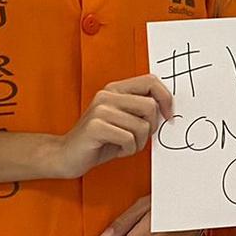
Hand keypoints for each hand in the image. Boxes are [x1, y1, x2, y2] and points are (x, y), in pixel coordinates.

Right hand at [53, 75, 172, 179]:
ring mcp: (100, 110)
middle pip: (150, 105)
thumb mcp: (123, 120)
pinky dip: (128, 150)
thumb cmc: (99, 140)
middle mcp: (107, 95)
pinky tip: (116, 149)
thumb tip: (168, 109)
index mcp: (115, 89)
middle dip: (151, 127)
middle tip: (139, 137)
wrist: (66, 155)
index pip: (151, 81)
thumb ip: (140, 110)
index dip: (166, 98)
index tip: (168, 116)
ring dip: (138, 143)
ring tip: (124, 145)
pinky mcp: (95, 126)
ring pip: (142, 126)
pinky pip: (129, 139)